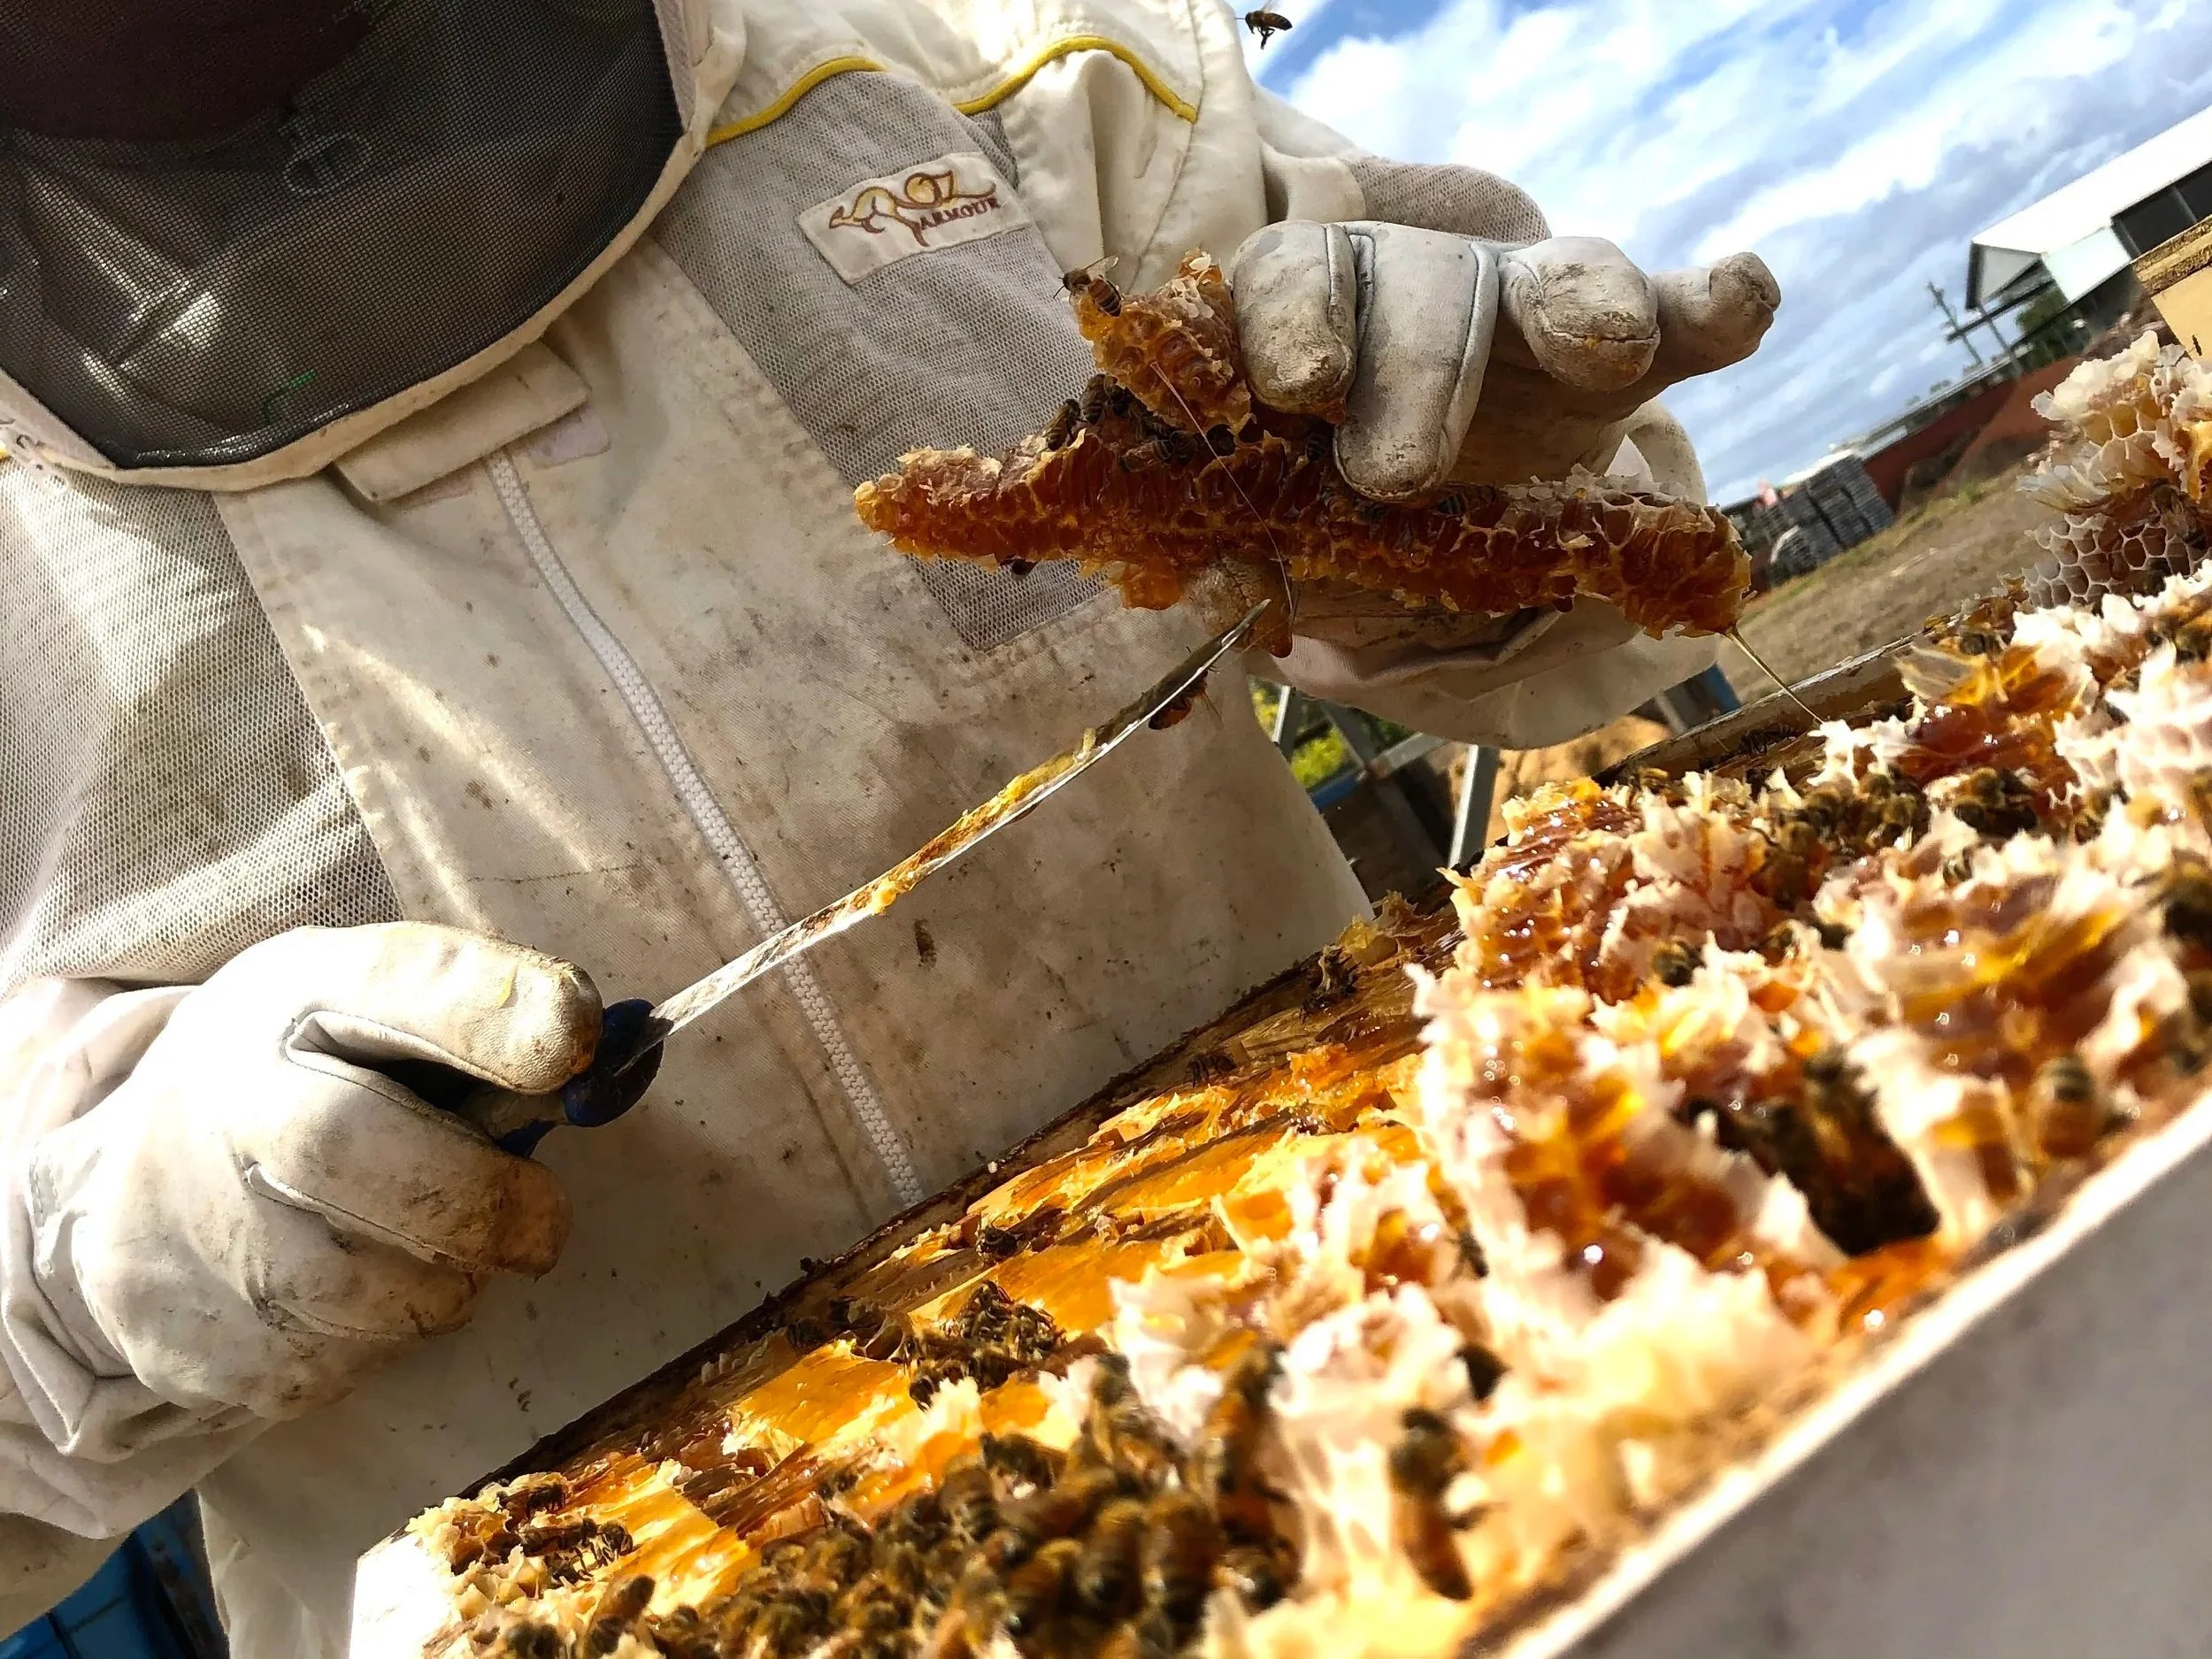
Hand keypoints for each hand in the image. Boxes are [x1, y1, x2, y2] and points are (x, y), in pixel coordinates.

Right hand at [23, 924, 602, 1420]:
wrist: (134, 1189)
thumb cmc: (311, 1083)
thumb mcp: (373, 1011)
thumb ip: (483, 1028)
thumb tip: (615, 1065)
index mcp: (295, 996)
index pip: (395, 981)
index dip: (490, 1009)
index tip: (574, 1037)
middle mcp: (225, 1099)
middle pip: (345, 1149)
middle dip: (477, 1198)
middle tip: (544, 1222)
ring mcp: (194, 1228)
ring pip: (351, 1288)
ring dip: (441, 1286)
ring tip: (443, 1252)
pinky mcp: (193, 1342)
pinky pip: (329, 1365)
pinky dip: (380, 1340)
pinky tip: (365, 1295)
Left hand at [1228, 221, 1779, 501]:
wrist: (1405, 514)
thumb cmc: (1312, 507)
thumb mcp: (1264, 524)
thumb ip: (1243, 530)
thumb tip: (1223, 573)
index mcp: (1307, 316)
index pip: (1290, 284)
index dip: (1294, 325)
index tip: (1303, 385)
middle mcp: (1411, 288)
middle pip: (1418, 290)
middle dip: (1415, 375)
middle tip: (1397, 474)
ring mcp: (1518, 309)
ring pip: (1548, 283)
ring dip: (1576, 309)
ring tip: (1607, 350)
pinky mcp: (1620, 347)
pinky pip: (1674, 314)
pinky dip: (1713, 305)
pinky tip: (1744, 302)